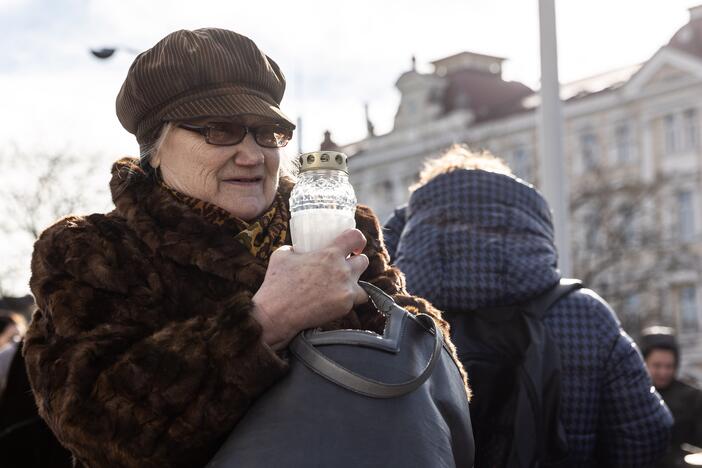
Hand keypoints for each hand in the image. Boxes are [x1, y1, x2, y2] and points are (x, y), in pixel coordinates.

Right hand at [252, 229, 369, 349]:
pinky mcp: (345, 307)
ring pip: (364, 285)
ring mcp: (346, 290)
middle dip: (356, 263)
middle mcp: (342, 270)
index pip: (355, 237)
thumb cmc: (277, 283)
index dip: (358, 239)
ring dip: (355, 285)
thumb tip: (296, 249)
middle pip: (364, 261)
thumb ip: (294, 249)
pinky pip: (355, 302)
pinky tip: (336, 301)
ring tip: (341, 288)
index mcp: (330, 254)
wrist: (276, 314)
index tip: (354, 246)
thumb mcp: (281, 255)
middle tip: (345, 267)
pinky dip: (348, 301)